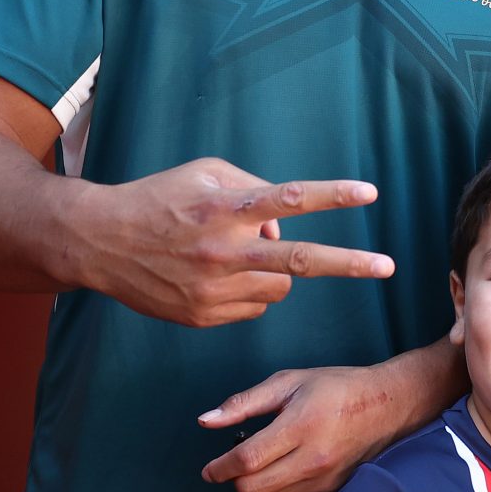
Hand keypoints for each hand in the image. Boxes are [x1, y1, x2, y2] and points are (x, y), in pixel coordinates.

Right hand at [71, 158, 392, 326]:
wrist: (100, 244)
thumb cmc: (159, 198)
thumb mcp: (204, 175)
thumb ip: (252, 190)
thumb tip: (285, 226)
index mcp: (224, 208)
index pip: (288, 198)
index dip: (332, 195)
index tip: (369, 193)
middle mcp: (223, 250)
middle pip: (301, 260)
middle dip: (351, 264)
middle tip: (389, 267)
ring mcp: (214, 288)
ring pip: (279, 287)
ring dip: (278, 272)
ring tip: (243, 257)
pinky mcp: (204, 316)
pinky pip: (254, 306)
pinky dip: (250, 291)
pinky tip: (216, 277)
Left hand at [199, 363, 418, 491]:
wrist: (388, 406)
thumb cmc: (335, 388)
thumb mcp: (288, 382)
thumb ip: (244, 403)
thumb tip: (205, 420)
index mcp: (301, 426)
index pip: (247, 460)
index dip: (220, 468)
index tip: (209, 469)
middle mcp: (314, 459)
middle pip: (253, 491)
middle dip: (235, 480)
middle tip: (237, 462)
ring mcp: (326, 482)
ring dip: (257, 485)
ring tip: (268, 458)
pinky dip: (279, 490)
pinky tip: (288, 467)